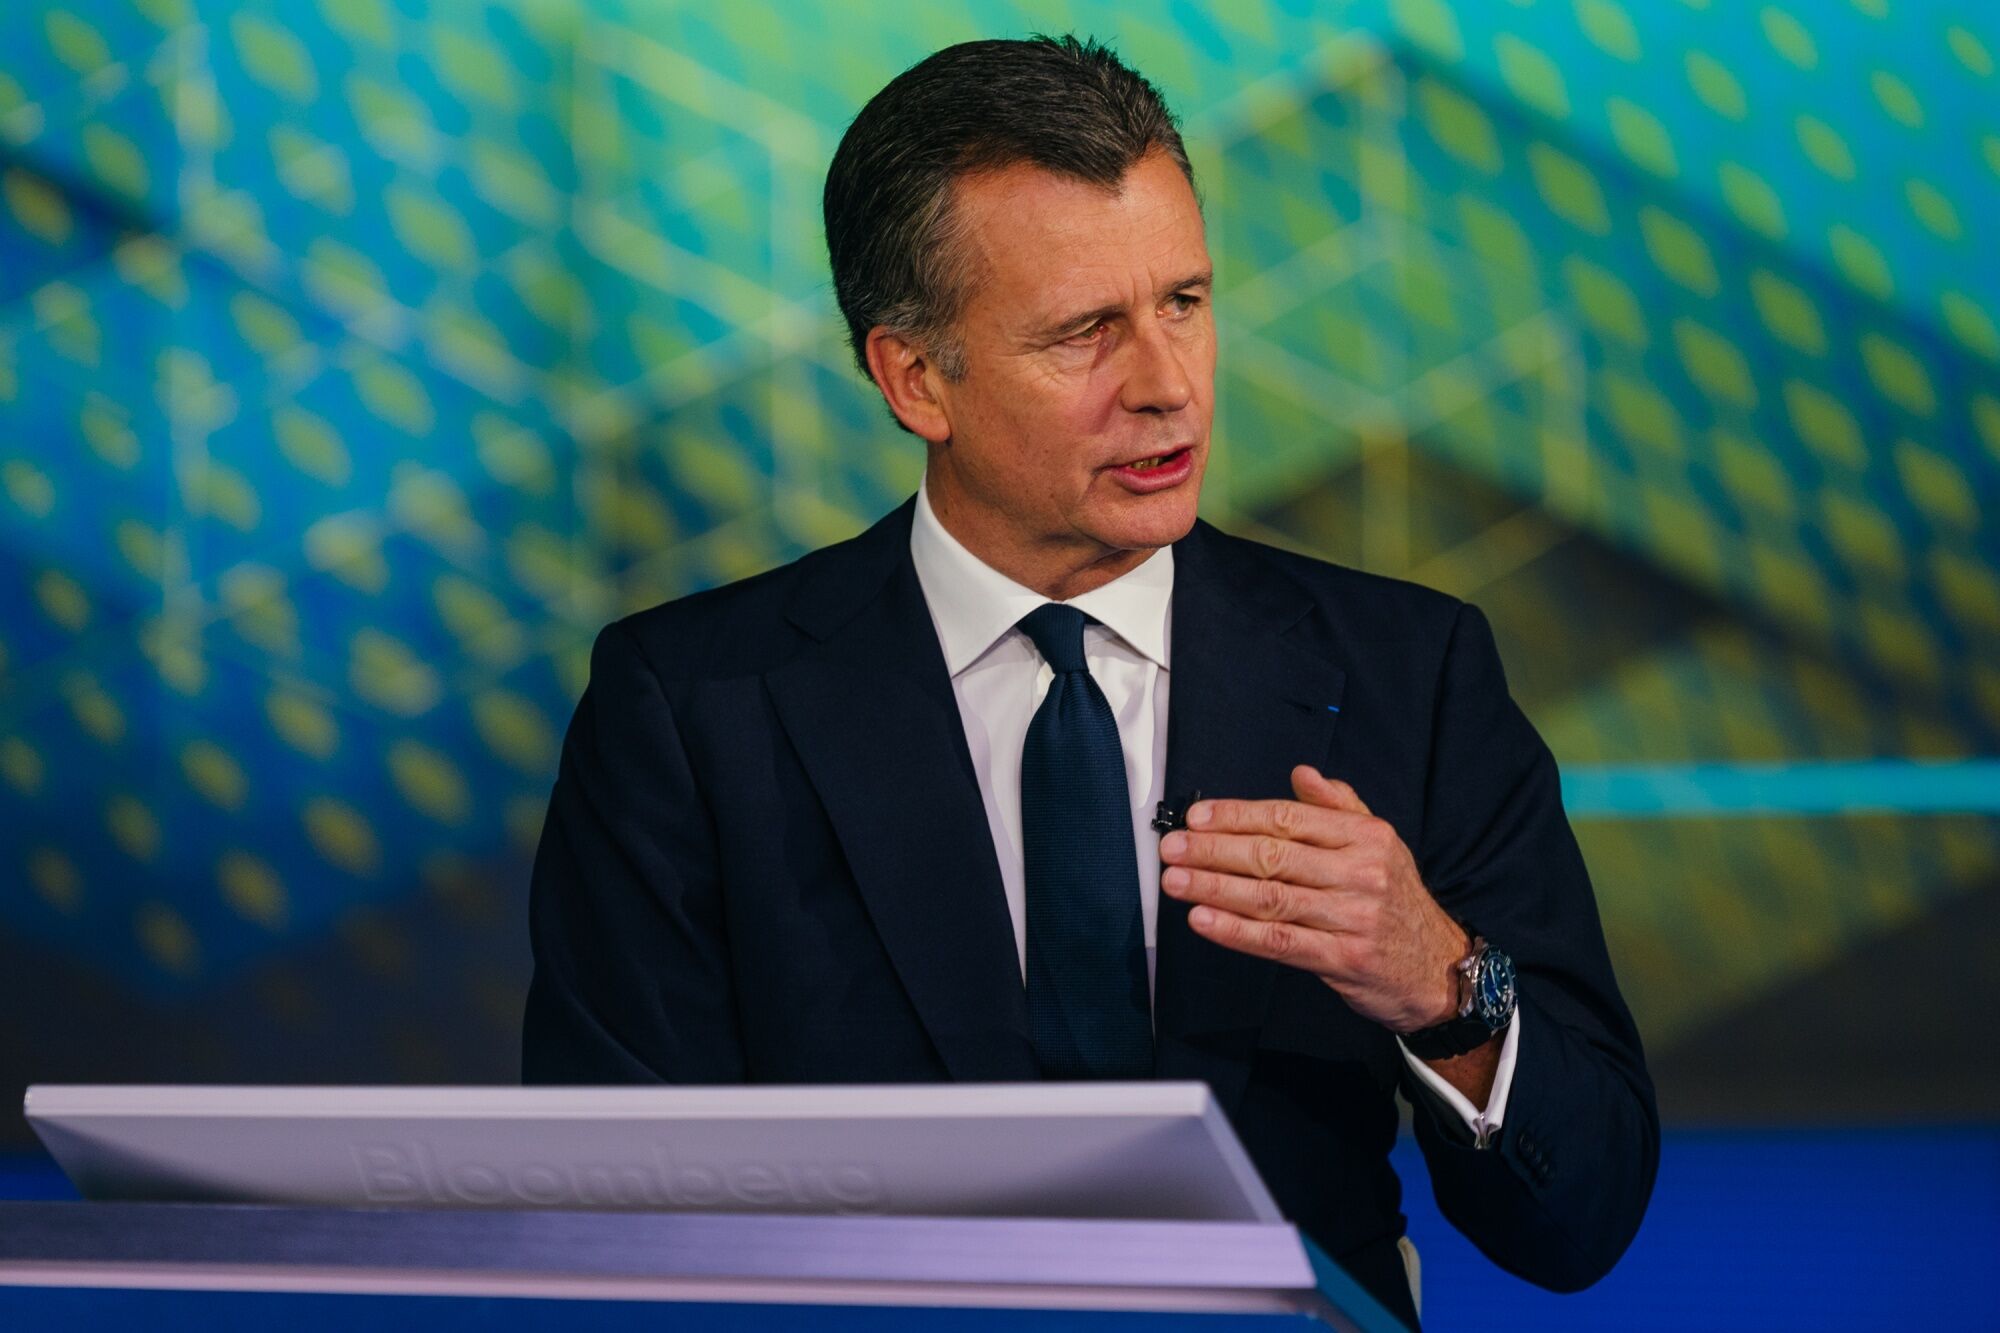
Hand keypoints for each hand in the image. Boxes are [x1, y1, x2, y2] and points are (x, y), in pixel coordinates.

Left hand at [1159, 765, 1469, 1034]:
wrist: (1439, 970)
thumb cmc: (1397, 903)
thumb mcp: (1380, 845)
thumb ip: (1339, 807)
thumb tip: (1301, 773)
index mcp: (1366, 837)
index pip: (1289, 818)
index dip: (1238, 816)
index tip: (1197, 816)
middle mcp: (1362, 872)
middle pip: (1273, 855)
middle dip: (1214, 850)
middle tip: (1172, 847)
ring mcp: (1353, 916)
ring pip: (1270, 897)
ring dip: (1215, 887)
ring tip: (1175, 881)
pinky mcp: (1344, 959)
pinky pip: (1279, 941)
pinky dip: (1236, 931)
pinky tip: (1203, 919)